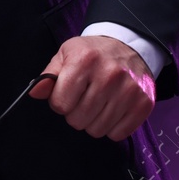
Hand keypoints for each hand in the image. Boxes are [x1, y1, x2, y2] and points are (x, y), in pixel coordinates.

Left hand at [28, 35, 154, 139]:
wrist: (128, 45)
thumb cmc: (93, 53)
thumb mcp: (66, 55)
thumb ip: (48, 76)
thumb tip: (34, 93)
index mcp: (84, 60)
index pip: (60, 104)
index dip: (59, 102)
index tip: (68, 93)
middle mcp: (109, 75)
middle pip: (78, 120)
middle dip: (76, 113)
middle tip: (84, 98)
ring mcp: (128, 90)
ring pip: (97, 130)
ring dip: (93, 121)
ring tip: (98, 102)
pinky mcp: (144, 103)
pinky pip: (118, 134)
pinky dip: (112, 127)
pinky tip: (112, 109)